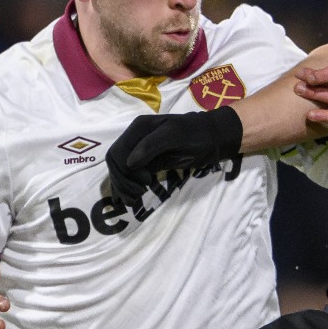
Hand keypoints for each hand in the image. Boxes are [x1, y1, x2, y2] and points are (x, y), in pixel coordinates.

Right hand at [105, 107, 242, 208]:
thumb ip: (151, 146)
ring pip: (119, 169)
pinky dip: (127, 187)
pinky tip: (131, 199)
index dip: (126, 171)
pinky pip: (128, 174)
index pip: (118, 153)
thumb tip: (129, 163)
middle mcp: (135, 137)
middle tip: (139, 195)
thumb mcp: (175, 137)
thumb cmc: (196, 135)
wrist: (212, 137)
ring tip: (134, 200)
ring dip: (123, 187)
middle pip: (115, 162)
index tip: (146, 182)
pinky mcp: (146, 161)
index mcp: (139, 128)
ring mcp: (139, 149)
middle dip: (122, 181)